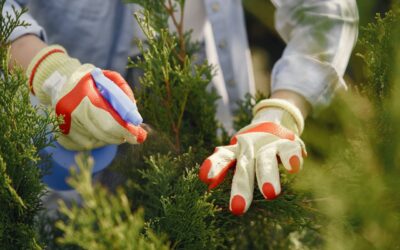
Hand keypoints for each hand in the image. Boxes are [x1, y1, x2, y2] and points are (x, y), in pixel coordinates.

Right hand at [27, 45, 146, 149]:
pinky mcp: (62, 132)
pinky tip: (99, 131)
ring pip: (95, 140)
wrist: (60, 82)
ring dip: (110, 138)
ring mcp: (64, 123)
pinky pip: (85, 143)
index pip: (109, 118)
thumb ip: (123, 92)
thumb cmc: (91, 81)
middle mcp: (71, 109)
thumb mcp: (108, 78)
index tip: (139, 135)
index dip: (125, 129)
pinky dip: (97, 140)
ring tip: (115, 129)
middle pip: (103, 132)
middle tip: (133, 137)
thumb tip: (134, 115)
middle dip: (121, 136)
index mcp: (84, 93)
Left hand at [199, 99, 305, 214]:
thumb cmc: (249, 150)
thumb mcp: (235, 157)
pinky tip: (293, 167)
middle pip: (244, 168)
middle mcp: (249, 148)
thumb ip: (221, 166)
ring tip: (270, 194)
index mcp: (234, 153)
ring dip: (267, 175)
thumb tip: (206, 182)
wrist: (272, 126)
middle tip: (237, 209)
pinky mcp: (288, 144)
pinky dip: (290, 158)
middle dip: (241, 188)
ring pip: (266, 160)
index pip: (223, 159)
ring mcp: (268, 145)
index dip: (215, 166)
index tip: (205, 178)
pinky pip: (289, 150)